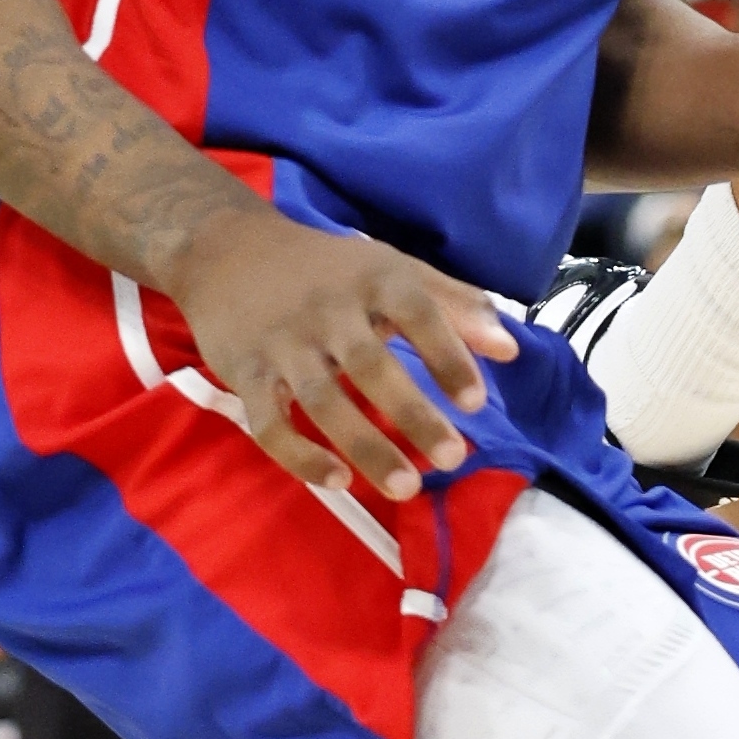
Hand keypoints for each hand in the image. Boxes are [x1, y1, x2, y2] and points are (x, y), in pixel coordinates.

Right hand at [168, 202, 517, 502]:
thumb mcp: (392, 269)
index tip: (477, 402)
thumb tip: (510, 349)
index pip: (417, 312)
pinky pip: (269, 422)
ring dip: (364, 446)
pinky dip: (300, 455)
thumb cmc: (328, 268)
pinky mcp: (246, 374)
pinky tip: (336, 482)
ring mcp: (284, 344)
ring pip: (323, 401)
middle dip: (413, 414)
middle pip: (372, 365)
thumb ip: (455, 304)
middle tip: (453, 458)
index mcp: (372, 277)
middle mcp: (328, 310)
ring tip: (405, 488)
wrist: (229, 251)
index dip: (448, 355)